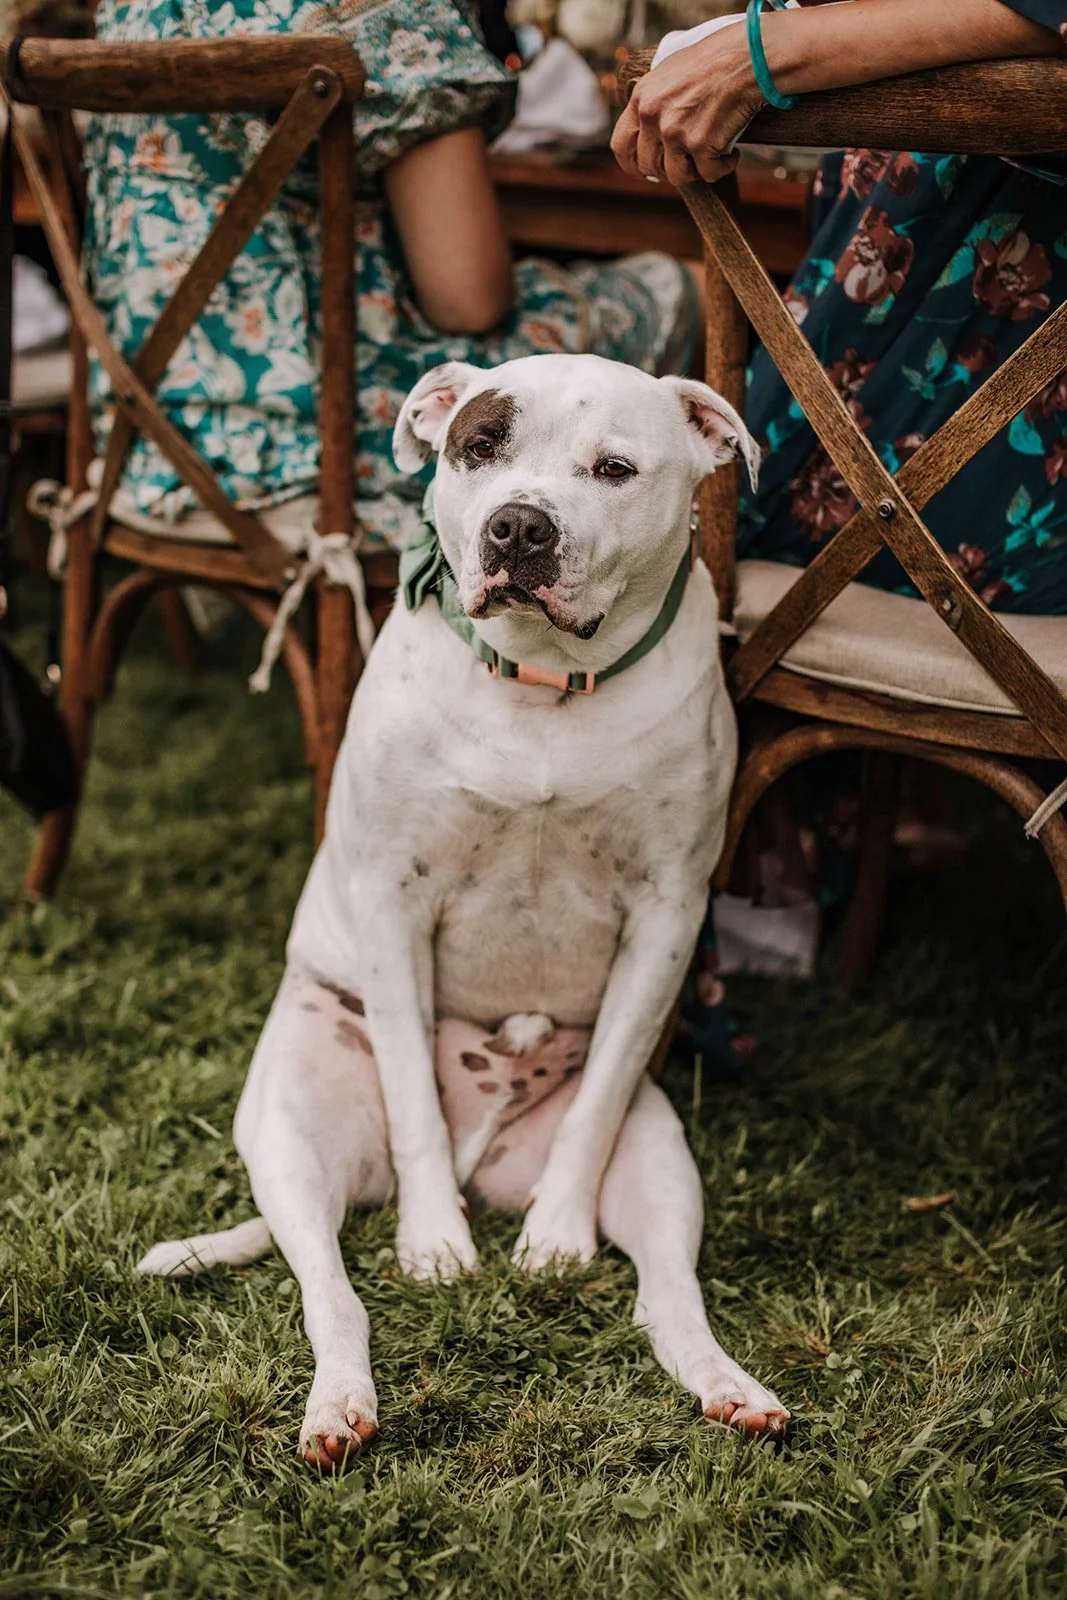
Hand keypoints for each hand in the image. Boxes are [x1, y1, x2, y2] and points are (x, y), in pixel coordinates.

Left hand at [611, 24, 763, 188]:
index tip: (646, 171)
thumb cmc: (714, 62)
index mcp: (641, 98)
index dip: (633, 165)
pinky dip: (723, 168)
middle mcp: (653, 116)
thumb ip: (654, 103)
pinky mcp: (701, 144)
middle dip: (670, 169)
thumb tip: (648, 136)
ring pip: (678, 176)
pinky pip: (708, 174)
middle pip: (649, 166)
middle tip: (690, 161)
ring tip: (712, 156)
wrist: (748, 57)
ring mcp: (675, 132)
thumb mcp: (669, 74)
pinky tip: (732, 154)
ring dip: (696, 172)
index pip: (621, 146)